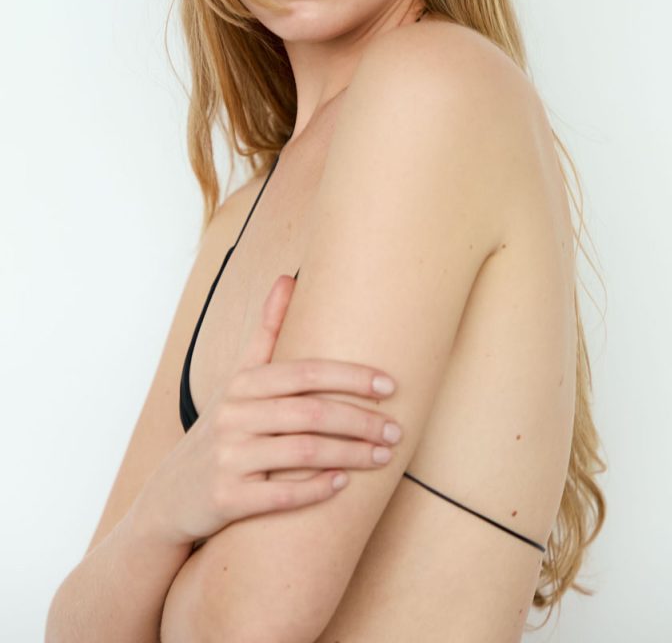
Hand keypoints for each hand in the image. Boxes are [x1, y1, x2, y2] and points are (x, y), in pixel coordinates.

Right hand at [136, 272, 400, 546]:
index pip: (306, 373)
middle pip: (311, 413)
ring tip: (383, 456)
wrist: (171, 495)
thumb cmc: (221, 428)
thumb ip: (267, 331)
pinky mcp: (226, 498)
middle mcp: (233, 416)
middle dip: (361, 421)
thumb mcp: (238, 378)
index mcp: (242, 383)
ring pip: (303, 453)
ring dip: (351, 455)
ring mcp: (228, 458)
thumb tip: (288, 277)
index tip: (390, 385)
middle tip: (397, 431)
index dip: (351, 377)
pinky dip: (317, 489)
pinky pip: (282, 495)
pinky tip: (344, 484)